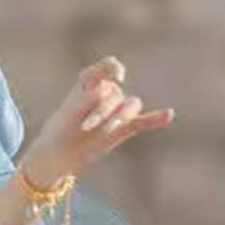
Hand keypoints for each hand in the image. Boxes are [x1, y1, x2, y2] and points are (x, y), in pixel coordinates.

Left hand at [21, 56, 174, 186]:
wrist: (55, 158)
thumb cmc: (56, 133)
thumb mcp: (67, 114)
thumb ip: (85, 98)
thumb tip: (107, 88)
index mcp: (89, 84)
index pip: (108, 67)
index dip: (113, 68)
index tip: (115, 77)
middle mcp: (105, 95)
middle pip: (116, 92)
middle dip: (102, 108)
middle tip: (86, 126)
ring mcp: (115, 113)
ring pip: (129, 106)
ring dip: (118, 118)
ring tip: (104, 132)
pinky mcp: (122, 130)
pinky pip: (142, 121)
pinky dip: (155, 119)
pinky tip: (169, 115)